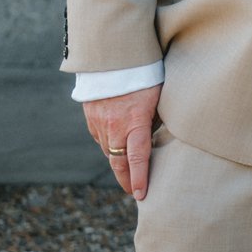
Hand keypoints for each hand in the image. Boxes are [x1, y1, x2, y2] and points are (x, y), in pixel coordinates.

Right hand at [83, 85, 159, 200]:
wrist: (113, 57)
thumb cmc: (145, 75)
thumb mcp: (159, 97)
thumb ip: (157, 120)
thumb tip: (158, 138)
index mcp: (134, 122)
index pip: (137, 158)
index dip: (139, 178)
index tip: (141, 195)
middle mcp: (114, 126)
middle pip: (119, 162)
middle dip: (126, 180)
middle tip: (134, 192)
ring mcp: (100, 123)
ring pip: (108, 151)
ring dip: (118, 163)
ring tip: (128, 174)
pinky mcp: (91, 117)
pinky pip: (100, 138)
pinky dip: (109, 145)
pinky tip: (117, 147)